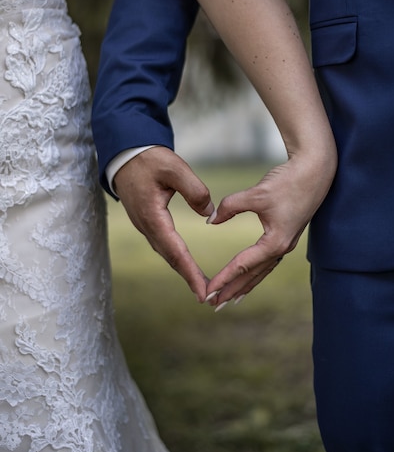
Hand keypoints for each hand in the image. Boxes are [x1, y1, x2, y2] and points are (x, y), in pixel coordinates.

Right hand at [113, 146, 214, 301]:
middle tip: (209, 297)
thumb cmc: (149, 159)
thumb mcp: (175, 168)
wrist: (125, 154)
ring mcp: (144, 225)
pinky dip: (176, 257)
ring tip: (201, 286)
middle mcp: (146, 226)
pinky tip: (186, 263)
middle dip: (189, 278)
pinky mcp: (146, 221)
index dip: (190, 272)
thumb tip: (210, 213)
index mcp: (153, 216)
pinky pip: (163, 244)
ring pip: (166, 253)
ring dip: (183, 270)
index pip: (175, 250)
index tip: (203, 291)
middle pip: (170, 258)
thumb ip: (194, 190)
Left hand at [205, 153, 335, 307]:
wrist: (316, 171)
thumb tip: (211, 221)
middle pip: (253, 275)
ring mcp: (285, 243)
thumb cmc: (288, 181)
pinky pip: (267, 262)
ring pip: (261, 271)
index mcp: (275, 242)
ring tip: (228, 299)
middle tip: (211, 304)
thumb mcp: (256, 193)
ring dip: (244, 285)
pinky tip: (248, 276)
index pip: (243, 265)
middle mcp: (281, 248)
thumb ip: (230, 207)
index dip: (224, 278)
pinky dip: (255, 272)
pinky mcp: (286, 236)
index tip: (207, 291)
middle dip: (232, 290)